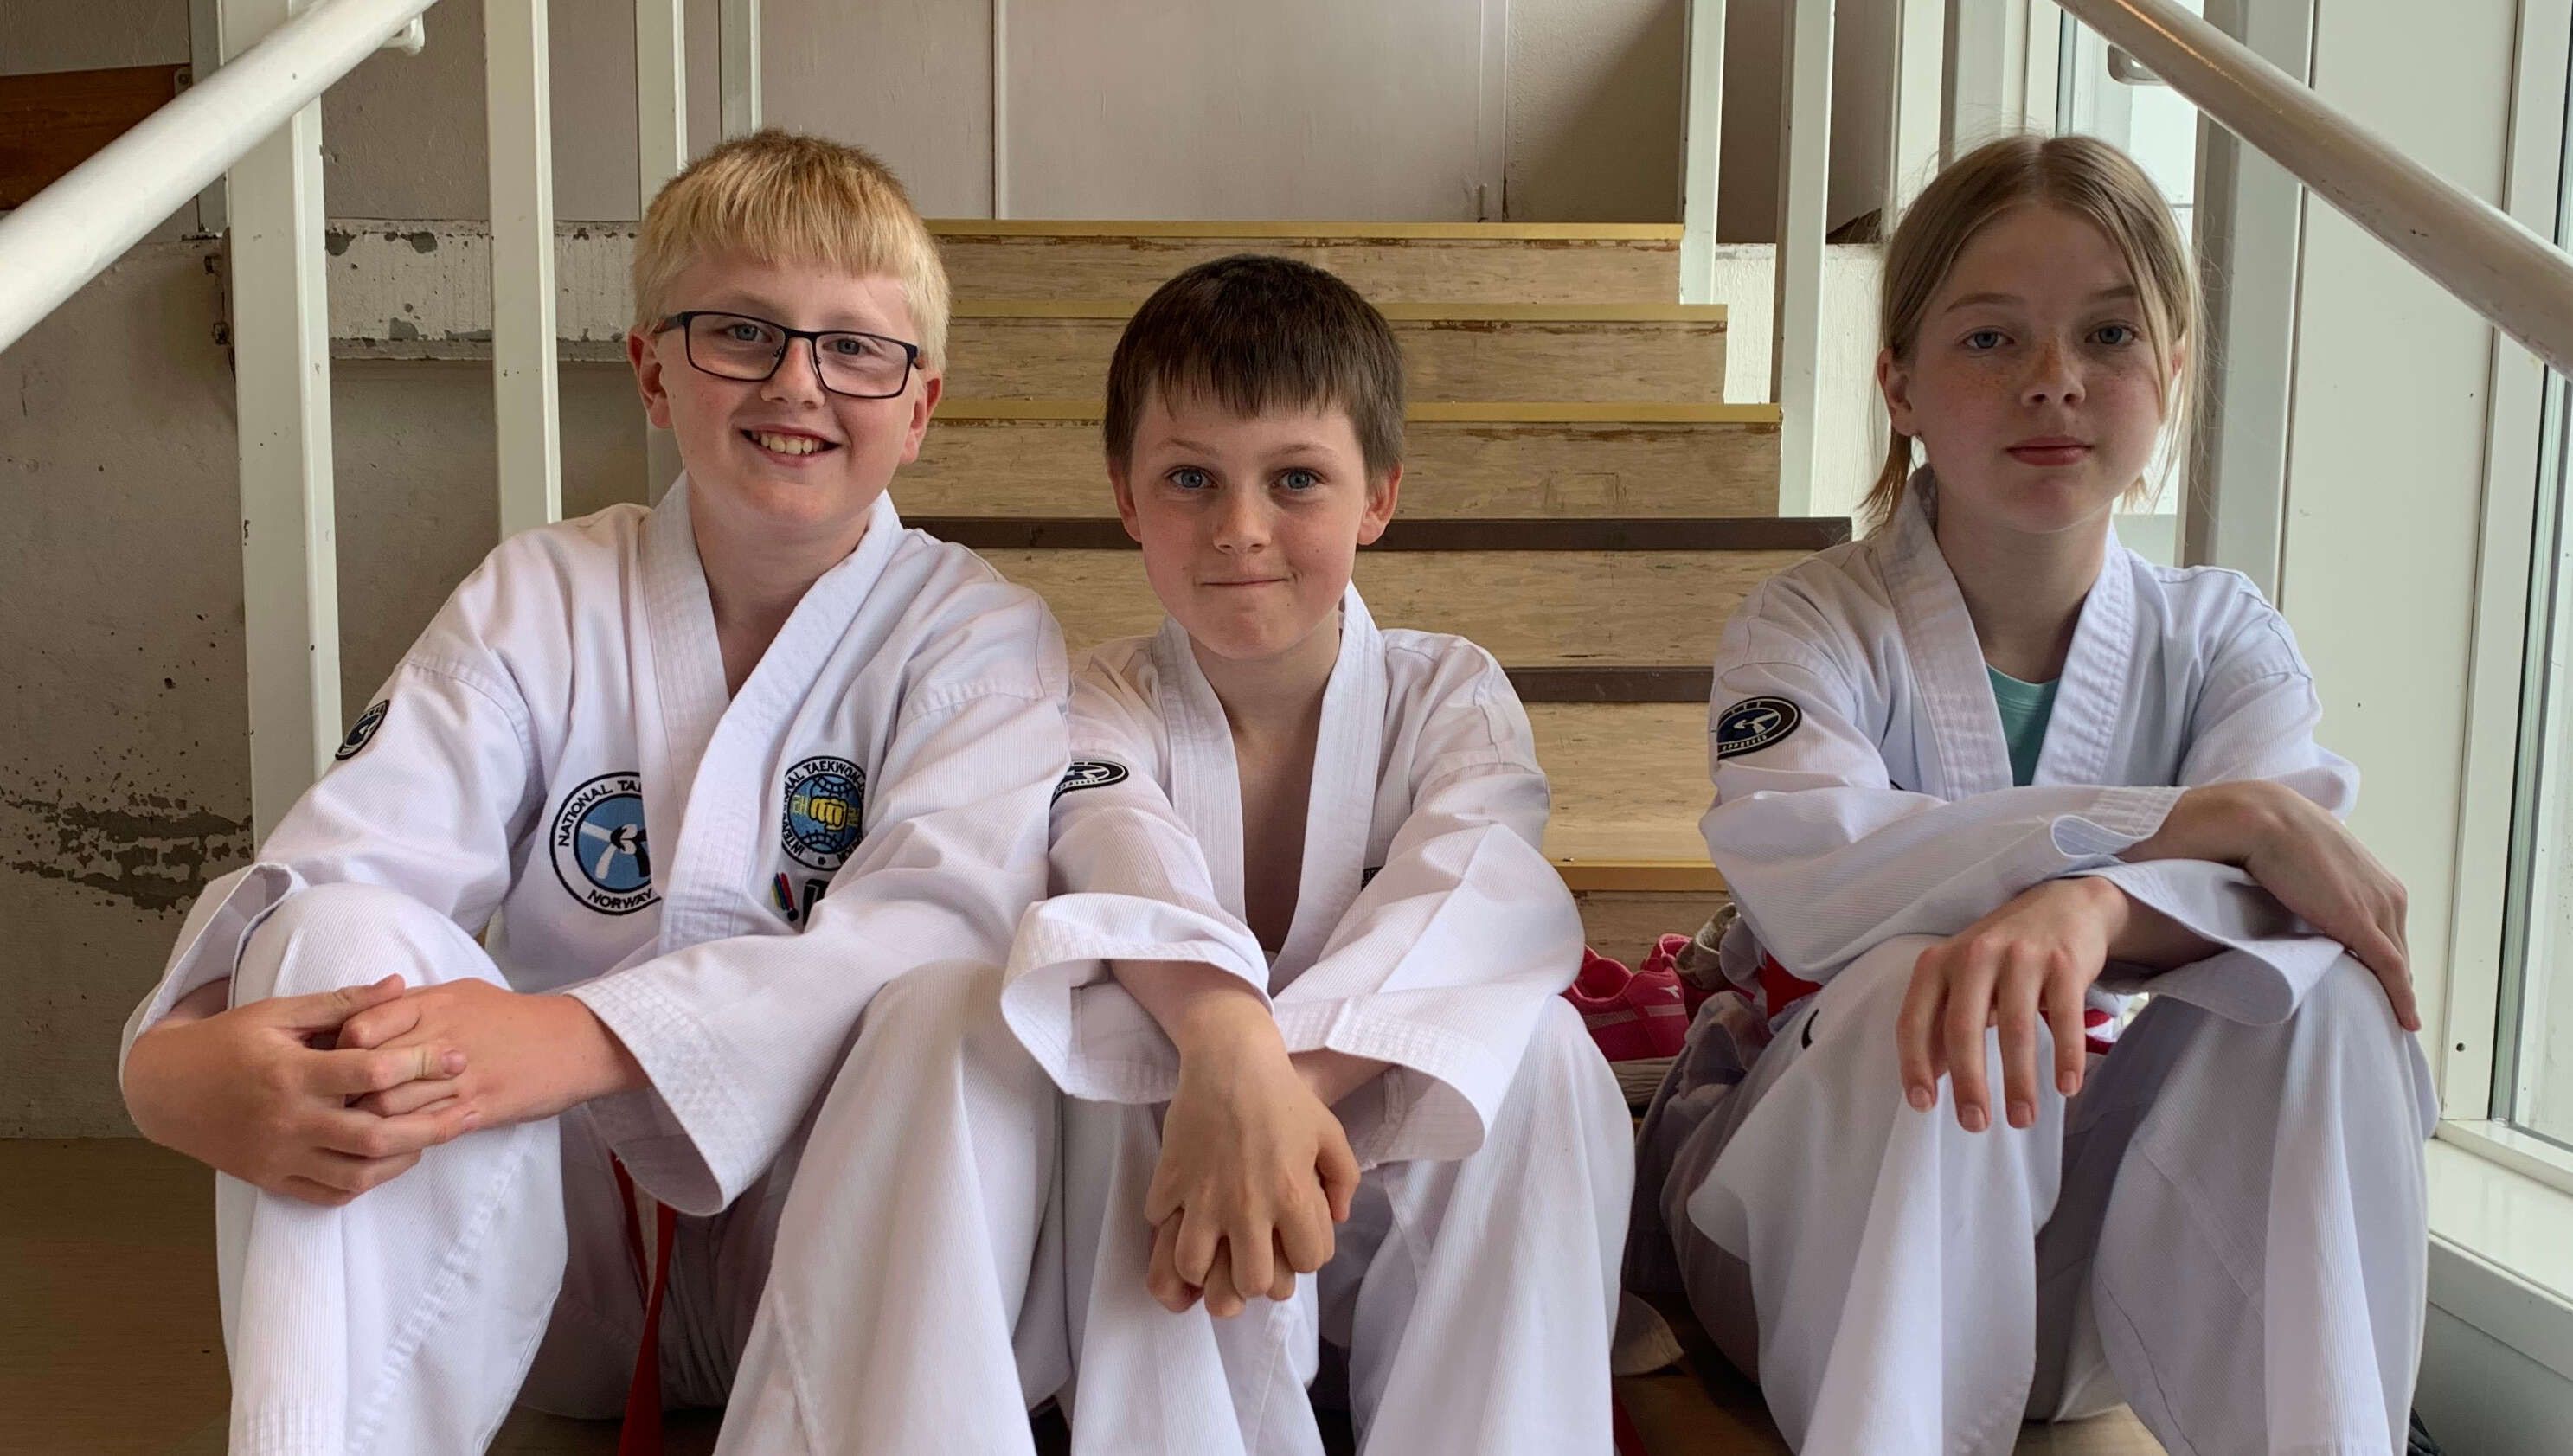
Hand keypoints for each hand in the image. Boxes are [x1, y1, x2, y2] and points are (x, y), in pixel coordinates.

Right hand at [124, 975, 480, 1204]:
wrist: (164, 1090)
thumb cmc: (227, 1041)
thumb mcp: (278, 1012)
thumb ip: (341, 1003)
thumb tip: (399, 984)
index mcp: (292, 1074)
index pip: (371, 1073)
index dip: (421, 1063)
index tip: (457, 1055)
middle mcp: (289, 1122)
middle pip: (376, 1135)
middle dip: (433, 1124)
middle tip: (471, 1107)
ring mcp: (280, 1158)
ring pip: (359, 1174)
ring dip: (407, 1158)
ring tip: (439, 1135)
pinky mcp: (273, 1181)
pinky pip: (330, 1195)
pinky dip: (368, 1182)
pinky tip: (394, 1160)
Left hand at [338, 980, 644, 1127]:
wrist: (572, 1042)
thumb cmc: (512, 1015)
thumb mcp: (461, 992)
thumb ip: (412, 1002)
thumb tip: (364, 1012)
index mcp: (433, 1005)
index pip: (360, 1028)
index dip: (337, 1050)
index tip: (331, 1063)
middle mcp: (440, 1039)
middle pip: (367, 1072)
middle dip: (343, 1092)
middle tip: (330, 1105)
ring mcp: (459, 1078)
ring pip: (390, 1107)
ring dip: (366, 1121)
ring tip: (353, 1129)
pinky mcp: (477, 1109)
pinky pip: (426, 1130)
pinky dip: (402, 1139)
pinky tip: (391, 1143)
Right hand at [1141, 995, 1360, 1316]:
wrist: (1230, 1060)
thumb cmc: (1284, 1096)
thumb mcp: (1330, 1133)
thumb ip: (1344, 1181)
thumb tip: (1338, 1218)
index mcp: (1292, 1196)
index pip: (1307, 1264)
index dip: (1305, 1255)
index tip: (1295, 1239)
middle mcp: (1247, 1207)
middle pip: (1251, 1283)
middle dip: (1255, 1277)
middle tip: (1252, 1255)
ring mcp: (1202, 1198)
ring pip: (1194, 1269)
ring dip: (1205, 1266)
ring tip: (1212, 1248)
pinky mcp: (1168, 1183)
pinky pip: (1159, 1228)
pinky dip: (1169, 1226)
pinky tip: (1183, 1213)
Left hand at [1899, 879, 2121, 1131]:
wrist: (2064, 905)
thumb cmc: (2003, 955)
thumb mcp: (1962, 979)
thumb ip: (1943, 1022)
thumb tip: (1928, 1079)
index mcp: (1938, 962)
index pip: (1914, 1019)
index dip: (1915, 1065)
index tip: (1923, 1105)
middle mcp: (1974, 955)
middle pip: (1963, 1028)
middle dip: (1969, 1083)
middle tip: (1975, 1124)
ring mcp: (2021, 956)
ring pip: (2015, 1029)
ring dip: (2019, 1082)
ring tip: (2022, 1118)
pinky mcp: (2064, 962)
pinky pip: (2064, 1018)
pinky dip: (2067, 1057)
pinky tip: (2067, 1088)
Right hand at [2132, 780, 2416, 1029]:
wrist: (2259, 818)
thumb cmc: (2267, 832)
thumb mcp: (2297, 859)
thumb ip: (2304, 880)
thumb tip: (2282, 896)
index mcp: (2370, 875)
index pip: (2386, 927)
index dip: (2384, 956)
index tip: (2380, 982)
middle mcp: (2385, 892)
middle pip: (2397, 947)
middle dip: (2395, 978)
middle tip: (2388, 1010)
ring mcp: (2377, 907)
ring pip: (2396, 962)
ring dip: (2395, 991)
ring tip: (2391, 1019)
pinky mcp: (2361, 924)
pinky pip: (2391, 969)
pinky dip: (2402, 998)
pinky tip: (2405, 1022)